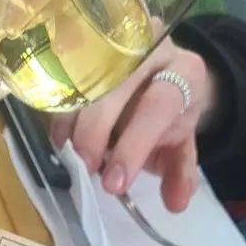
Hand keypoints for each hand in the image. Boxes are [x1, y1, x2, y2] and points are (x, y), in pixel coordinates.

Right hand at [51, 37, 216, 211]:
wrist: (164, 73)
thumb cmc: (172, 114)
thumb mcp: (181, 143)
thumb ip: (179, 171)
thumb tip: (176, 203)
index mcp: (185, 72)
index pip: (158, 104)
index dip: (133, 145)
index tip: (113, 182)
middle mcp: (152, 47)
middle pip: (115, 87)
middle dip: (95, 133)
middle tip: (86, 168)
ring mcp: (118, 42)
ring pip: (86, 78)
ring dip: (73, 123)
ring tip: (72, 155)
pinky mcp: (91, 44)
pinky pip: (67, 74)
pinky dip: (60, 111)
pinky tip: (61, 137)